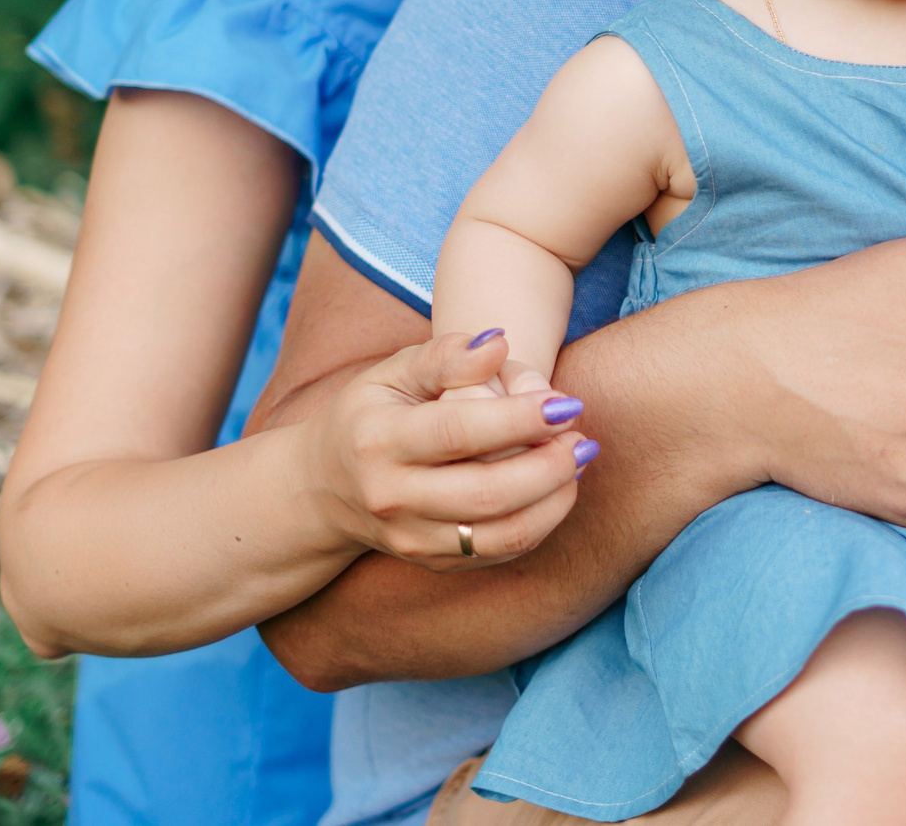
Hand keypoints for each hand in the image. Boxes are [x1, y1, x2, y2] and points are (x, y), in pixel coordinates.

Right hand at [305, 330, 592, 570]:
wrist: (323, 490)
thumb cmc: (371, 414)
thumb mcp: (394, 373)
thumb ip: (445, 356)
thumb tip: (499, 343)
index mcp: (379, 440)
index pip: (457, 431)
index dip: (519, 419)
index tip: (566, 403)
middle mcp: (392, 497)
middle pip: (487, 494)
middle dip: (549, 466)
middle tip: (582, 436)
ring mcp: (412, 538)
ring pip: (502, 535)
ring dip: (555, 499)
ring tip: (580, 460)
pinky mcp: (434, 562)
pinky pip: (501, 553)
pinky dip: (542, 522)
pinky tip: (559, 488)